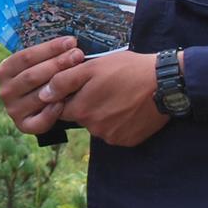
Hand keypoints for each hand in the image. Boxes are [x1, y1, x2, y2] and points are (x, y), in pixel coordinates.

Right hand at [0, 36, 81, 135]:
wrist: (40, 108)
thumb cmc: (42, 79)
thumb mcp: (37, 65)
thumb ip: (46, 56)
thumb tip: (70, 42)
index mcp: (4, 70)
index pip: (27, 56)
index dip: (50, 48)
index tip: (71, 42)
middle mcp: (5, 90)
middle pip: (33, 75)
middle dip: (58, 64)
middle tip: (78, 55)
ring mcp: (12, 109)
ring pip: (38, 96)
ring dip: (60, 84)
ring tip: (79, 73)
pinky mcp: (23, 126)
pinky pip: (40, 120)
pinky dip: (53, 112)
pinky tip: (66, 101)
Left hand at [37, 49, 167, 146]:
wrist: (164, 83)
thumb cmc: (127, 70)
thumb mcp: (92, 67)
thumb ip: (64, 81)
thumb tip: (43, 95)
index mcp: (82, 110)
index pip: (62, 108)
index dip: (69, 95)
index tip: (83, 85)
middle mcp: (94, 129)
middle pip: (81, 117)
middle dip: (87, 103)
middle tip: (105, 87)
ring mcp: (112, 137)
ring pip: (98, 124)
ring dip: (103, 112)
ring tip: (119, 95)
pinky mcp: (128, 141)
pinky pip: (115, 132)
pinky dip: (119, 121)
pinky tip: (129, 107)